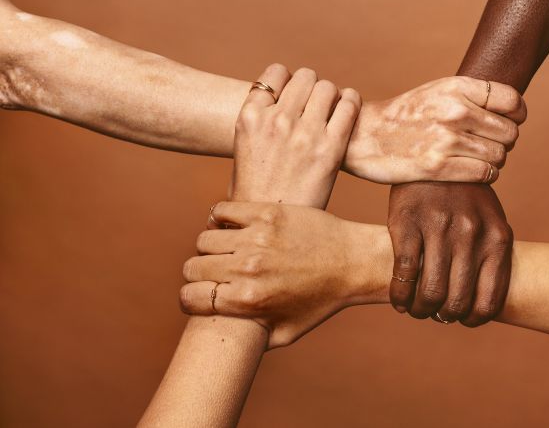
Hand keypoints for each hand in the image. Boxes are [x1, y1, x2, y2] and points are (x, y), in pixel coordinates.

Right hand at [180, 202, 377, 347]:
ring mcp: (257, 238)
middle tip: (215, 273)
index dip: (191, 298)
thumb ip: (251, 342)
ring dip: (212, 247)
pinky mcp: (266, 213)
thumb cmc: (321, 301)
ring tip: (226, 250)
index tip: (200, 295)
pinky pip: (222, 210)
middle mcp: (249, 269)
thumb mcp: (286, 332)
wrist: (353, 262)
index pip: (189, 297)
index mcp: (249, 301)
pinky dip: (221, 218)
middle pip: (192, 267)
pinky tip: (233, 228)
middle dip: (199, 274)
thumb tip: (221, 344)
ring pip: (205, 239)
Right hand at [231, 65, 360, 206]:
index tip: (294, 96)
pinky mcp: (330, 148)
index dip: (288, 82)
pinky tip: (348, 110)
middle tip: (316, 106)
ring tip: (332, 111)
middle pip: (305, 76)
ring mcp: (304, 133)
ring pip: (327, 87)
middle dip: (312, 88)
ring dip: (332, 95)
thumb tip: (278, 101)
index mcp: (250, 116)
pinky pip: (349, 106)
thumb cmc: (257, 192)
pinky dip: (351, 102)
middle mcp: (276, 120)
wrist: (270, 227)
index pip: (276, 73)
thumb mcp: (245, 147)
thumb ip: (261, 120)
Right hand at [343, 76, 525, 183]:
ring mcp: (446, 139)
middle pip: (509, 133)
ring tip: (476, 159)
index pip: (512, 102)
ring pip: (499, 156)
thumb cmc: (405, 116)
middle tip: (487, 145)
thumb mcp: (436, 91)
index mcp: (456, 87)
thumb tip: (512, 110)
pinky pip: (484, 174)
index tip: (508, 123)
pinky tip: (472, 172)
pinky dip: (485, 176)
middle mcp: (455, 111)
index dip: (517, 116)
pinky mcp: (437, 167)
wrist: (364, 136)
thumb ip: (471, 95)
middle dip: (503, 142)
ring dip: (493, 162)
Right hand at [388, 182, 511, 326]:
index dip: (472, 319)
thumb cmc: (463, 194)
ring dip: (421, 311)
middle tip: (435, 314)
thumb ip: (489, 253)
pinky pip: (405, 274)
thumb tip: (481, 301)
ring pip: (430, 292)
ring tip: (417, 309)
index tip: (461, 319)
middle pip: (456, 302)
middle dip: (444, 316)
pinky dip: (400, 295)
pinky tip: (399, 300)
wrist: (434, 152)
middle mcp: (471, 235)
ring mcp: (439, 229)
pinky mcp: (408, 224)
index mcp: (497, 238)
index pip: (488, 302)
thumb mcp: (489, 218)